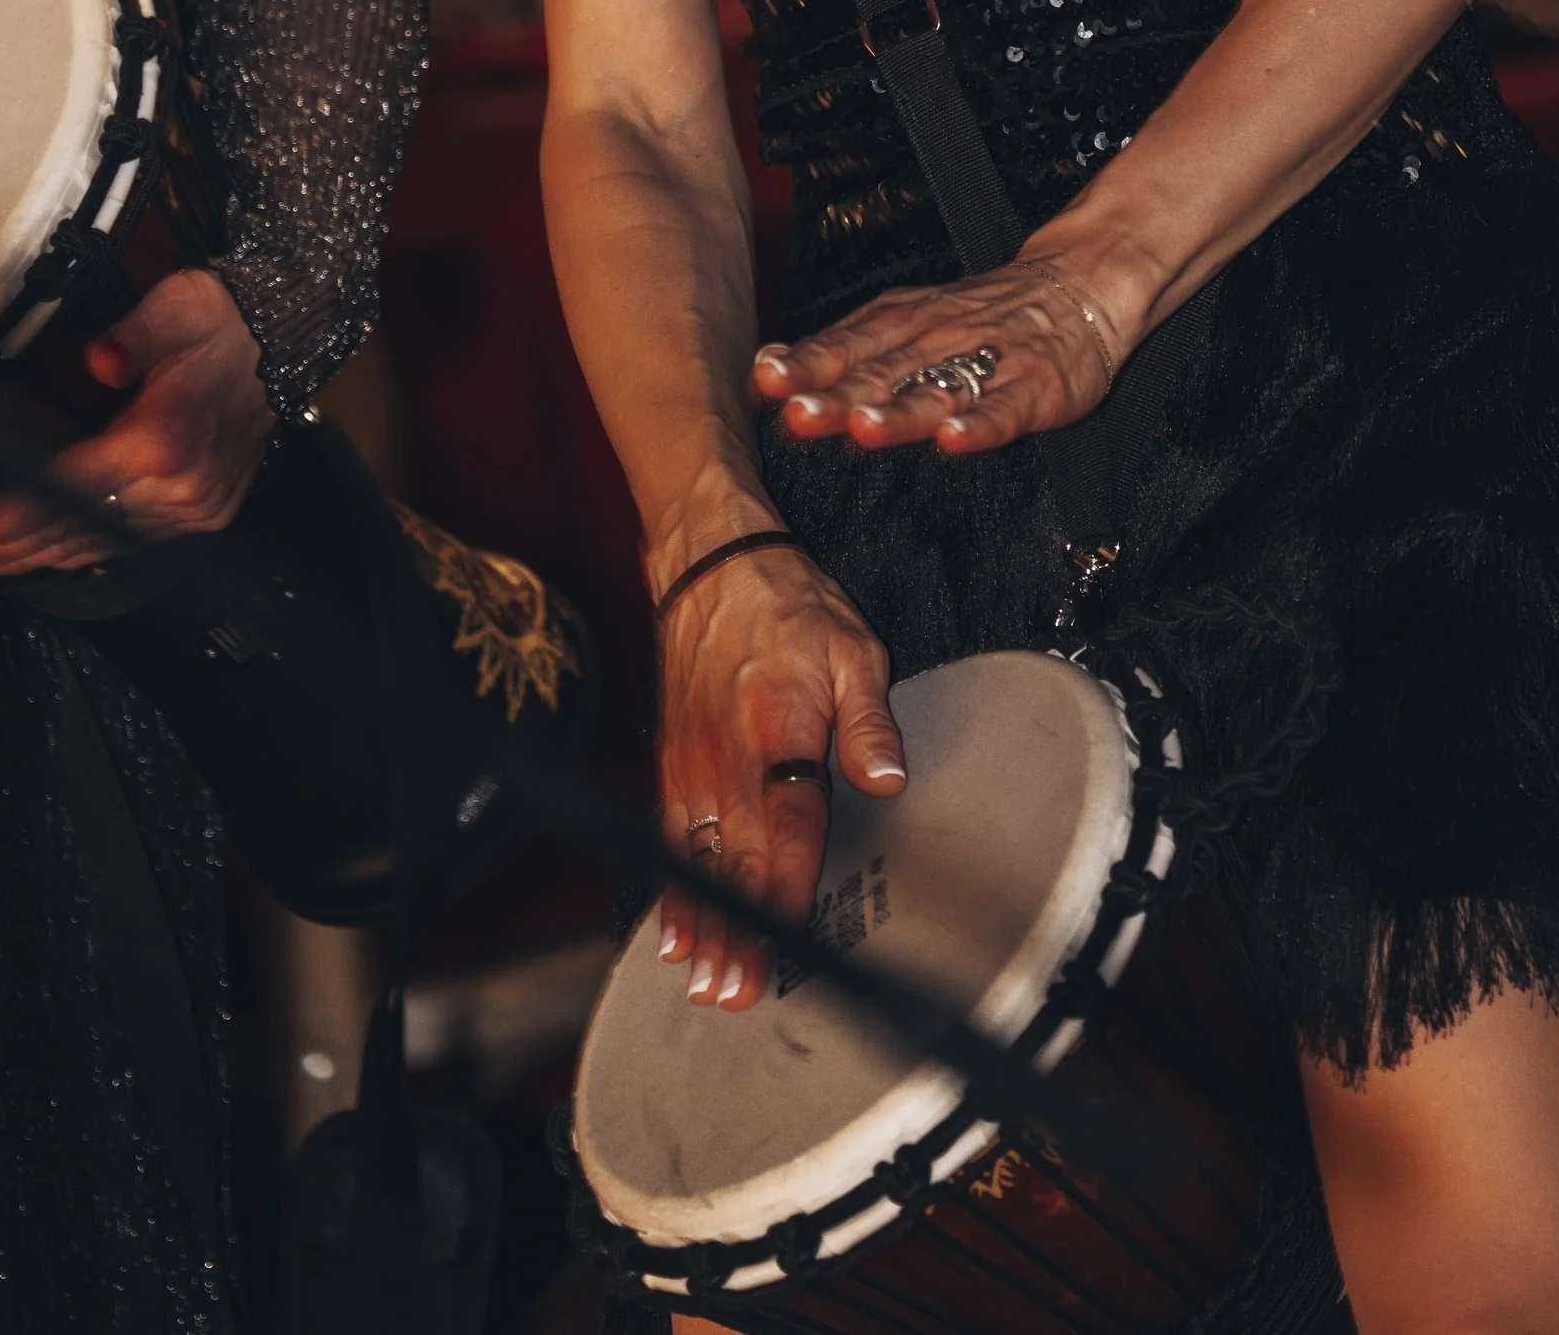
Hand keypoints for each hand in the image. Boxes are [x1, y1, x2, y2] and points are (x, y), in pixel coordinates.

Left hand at [0, 268, 272, 580]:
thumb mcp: (182, 305)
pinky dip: (79, 554)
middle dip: (6, 545)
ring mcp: (194, 506)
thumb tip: (100, 357)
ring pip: (98, 547)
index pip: (69, 490)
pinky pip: (128, 544)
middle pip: (75, 530)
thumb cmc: (229, 321)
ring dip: (34, 556)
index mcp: (168, 440)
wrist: (288, 335)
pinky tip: (45, 557)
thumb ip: (136, 331)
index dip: (10, 513)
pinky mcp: (203, 511)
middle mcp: (182, 486)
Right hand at [656, 539, 903, 1008]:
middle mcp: (730, 756)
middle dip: (738, 932)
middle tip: (737, 996)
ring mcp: (694, 762)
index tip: (790, 943)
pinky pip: (671, 837)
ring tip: (706, 986)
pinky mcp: (672, 760)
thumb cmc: (787, 604)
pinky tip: (674, 934)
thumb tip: (887, 779)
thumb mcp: (853, 647)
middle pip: (738, 860)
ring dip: (703, 925)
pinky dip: (671, 889)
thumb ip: (870, 720)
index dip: (788, 890)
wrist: (709, 562)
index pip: (789, 827)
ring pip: (698, 860)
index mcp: (781, 731)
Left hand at [752, 247, 1128, 459]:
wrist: (1079, 286)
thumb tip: (770, 369)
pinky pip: (1004, 409)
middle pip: (884, 372)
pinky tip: (955, 440)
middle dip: (839, 394)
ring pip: (938, 390)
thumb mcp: (910, 317)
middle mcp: (940, 339)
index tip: (767, 380)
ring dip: (900, 411)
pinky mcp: (1035, 387)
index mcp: (904, 323)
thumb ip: (848, 348)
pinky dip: (980, 424)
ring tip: (865, 428)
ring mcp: (989, 363)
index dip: (809, 364)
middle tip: (798, 414)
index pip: (849, 343)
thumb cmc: (980, 314)